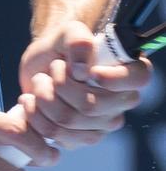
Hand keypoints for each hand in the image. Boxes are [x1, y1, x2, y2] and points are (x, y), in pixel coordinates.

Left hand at [18, 21, 151, 148]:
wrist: (41, 65)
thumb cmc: (62, 45)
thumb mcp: (69, 32)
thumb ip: (78, 41)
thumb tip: (82, 71)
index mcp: (129, 72)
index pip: (137, 78)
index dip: (113, 77)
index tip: (89, 70)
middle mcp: (121, 102)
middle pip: (90, 106)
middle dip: (59, 84)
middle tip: (52, 68)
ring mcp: (102, 124)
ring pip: (67, 120)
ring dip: (43, 96)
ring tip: (39, 80)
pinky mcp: (79, 138)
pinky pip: (53, 134)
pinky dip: (35, 113)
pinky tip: (31, 99)